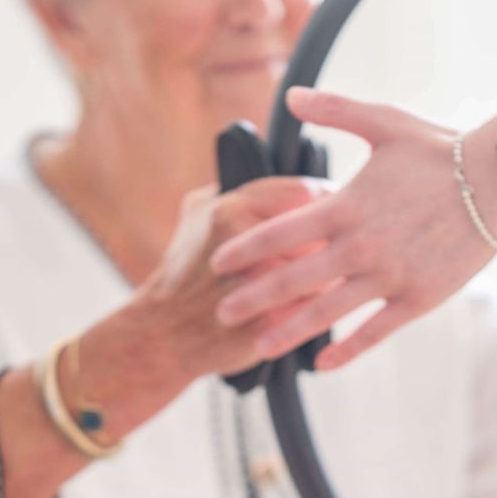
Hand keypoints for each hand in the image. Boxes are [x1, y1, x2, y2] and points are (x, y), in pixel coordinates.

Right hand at [134, 173, 340, 387]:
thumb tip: (268, 164)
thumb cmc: (182, 271)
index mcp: (231, 211)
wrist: (163, 333)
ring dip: (329, 274)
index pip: (306, 192)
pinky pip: (317, 308)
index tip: (333, 206)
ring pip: (324, 272)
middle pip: (320, 233)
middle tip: (332, 243)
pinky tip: (310, 303)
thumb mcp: (196, 213)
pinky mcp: (272, 323)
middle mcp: (248, 247)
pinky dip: (320, 304)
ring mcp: (262, 288)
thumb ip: (234, 187)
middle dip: (328, 240)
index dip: (324, 200)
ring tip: (320, 275)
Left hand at [207, 89, 496, 368]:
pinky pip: (374, 330)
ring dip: (288, 331)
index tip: (218, 263)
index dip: (245, 249)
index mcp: (346, 205)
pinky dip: (346, 349)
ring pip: (327, 311)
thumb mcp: (384, 122)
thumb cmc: (440, 150)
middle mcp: (360, 245)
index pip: (281, 232)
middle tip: (220, 315)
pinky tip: (321, 363)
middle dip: (252, 298)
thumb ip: (334, 110)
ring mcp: (388, 276)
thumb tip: (290, 95)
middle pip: (293, 278)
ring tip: (258, 347)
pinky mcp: (417, 298)